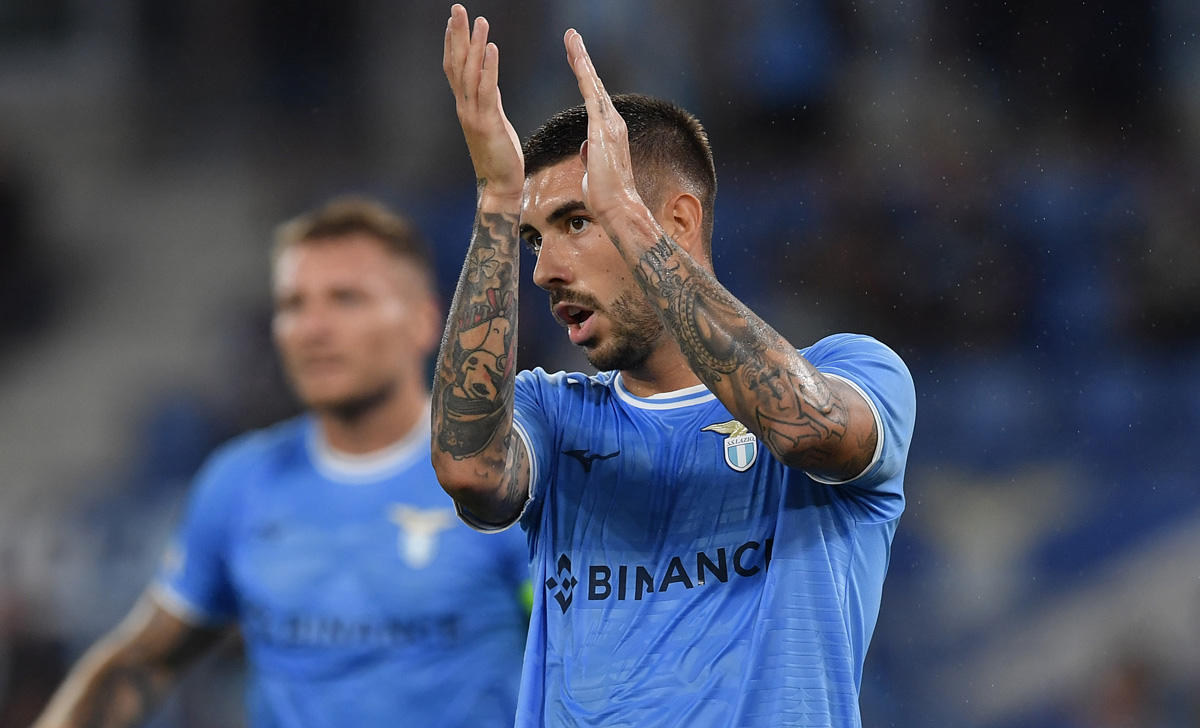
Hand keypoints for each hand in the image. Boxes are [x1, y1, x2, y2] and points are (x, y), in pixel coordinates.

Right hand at [444, 4, 523, 199]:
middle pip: (457, 65)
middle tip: (457, 9)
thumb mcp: (493, 121)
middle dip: (457, 35)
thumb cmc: (500, 156)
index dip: (452, 44)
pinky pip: (487, 90)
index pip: (454, 69)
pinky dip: (489, 67)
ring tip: (479, 20)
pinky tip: (492, 48)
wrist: (501, 186)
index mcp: (465, 107)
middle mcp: (464, 107)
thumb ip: (488, 99)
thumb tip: (489, 78)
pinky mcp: (488, 123)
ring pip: (470, 73)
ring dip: (474, 45)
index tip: (452, 21)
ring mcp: (474, 115)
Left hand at [564, 29, 644, 222]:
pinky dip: (584, 76)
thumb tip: (586, 148)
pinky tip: (577, 59)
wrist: (618, 207)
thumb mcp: (593, 169)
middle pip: (594, 83)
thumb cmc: (605, 194)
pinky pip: (592, 95)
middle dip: (582, 59)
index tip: (575, 58)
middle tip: (572, 36)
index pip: (593, 97)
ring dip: (582, 59)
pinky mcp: (603, 129)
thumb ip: (591, 154)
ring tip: (572, 38)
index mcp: (608, 131)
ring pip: (593, 84)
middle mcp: (613, 123)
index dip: (584, 76)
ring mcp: (610, 124)